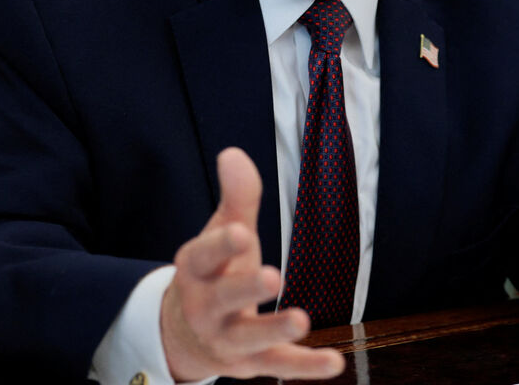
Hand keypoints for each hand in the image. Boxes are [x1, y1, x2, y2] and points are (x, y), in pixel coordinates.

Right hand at [160, 147, 344, 381]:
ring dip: (274, 330)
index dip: (221, 245)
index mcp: (195, 269)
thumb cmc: (212, 273)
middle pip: (223, 298)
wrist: (183, 335)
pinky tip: (335, 362)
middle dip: (245, 288)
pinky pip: (278, 366)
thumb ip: (236, 197)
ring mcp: (226, 339)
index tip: (241, 232)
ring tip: (301, 321)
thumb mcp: (221, 232)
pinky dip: (306, 367)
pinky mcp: (250, 363)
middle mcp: (205, 307)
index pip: (203, 256)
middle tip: (272, 276)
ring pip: (249, 338)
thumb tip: (233, 154)